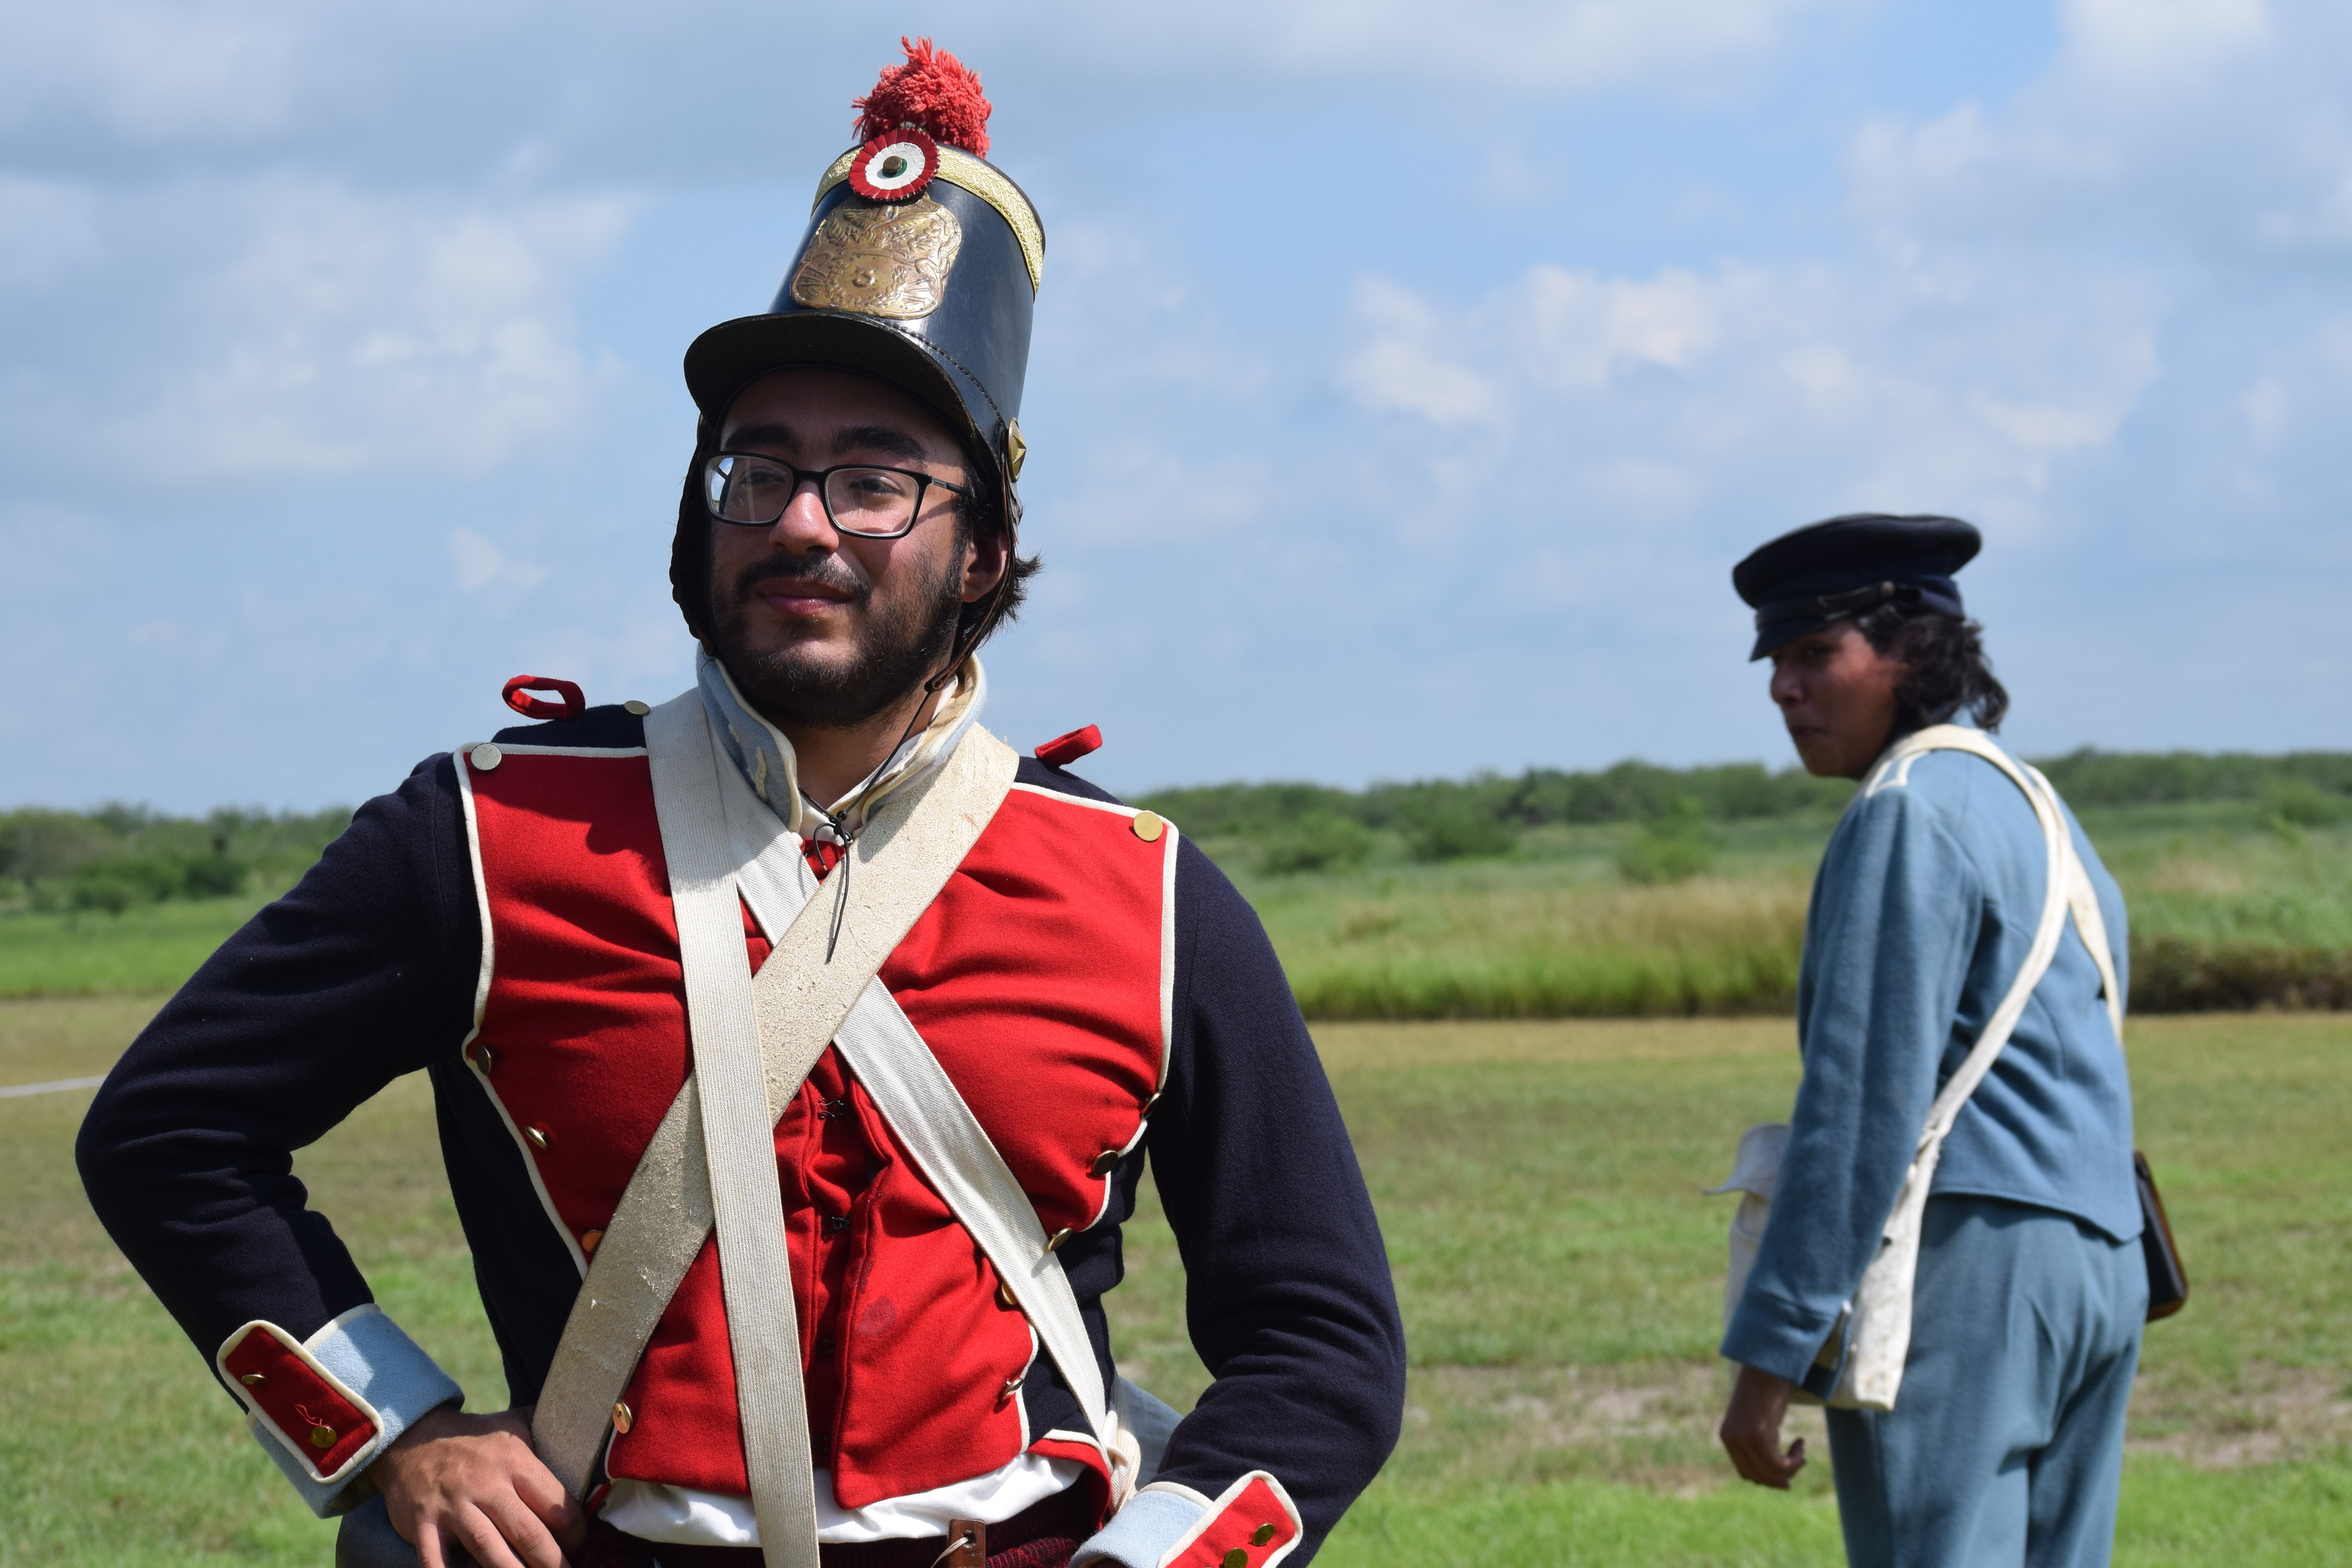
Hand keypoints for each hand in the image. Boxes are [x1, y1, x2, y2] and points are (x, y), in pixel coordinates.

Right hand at [367, 1405, 585, 1567]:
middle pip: (528, 1532)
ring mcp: (453, 1507)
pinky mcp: (423, 1525)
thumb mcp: (515, 1424)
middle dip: (552, 1562)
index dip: (575, 1532)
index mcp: (514, 1461)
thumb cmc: (474, 1438)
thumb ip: (549, 1434)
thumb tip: (590, 1438)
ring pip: (489, 1550)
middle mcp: (486, 1484)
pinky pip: (435, 1562)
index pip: (555, 1504)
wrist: (411, 1437)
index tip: (581, 1546)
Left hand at [1718, 1364, 1806, 1488]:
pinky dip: (1794, 1461)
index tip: (1787, 1479)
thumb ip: (1760, 1444)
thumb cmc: (1768, 1387)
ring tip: (1801, 1451)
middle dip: (1782, 1477)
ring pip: (1772, 1473)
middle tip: (1799, 1461)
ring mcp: (1743, 1438)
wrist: (1769, 1363)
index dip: (1769, 1480)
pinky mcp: (1759, 1435)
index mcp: (1727, 1436)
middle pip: (1759, 1477)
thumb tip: (1781, 1483)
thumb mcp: (1757, 1419)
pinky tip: (1801, 1442)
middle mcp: (1732, 1439)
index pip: (1746, 1474)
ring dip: (1792, 1468)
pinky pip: (1780, 1465)